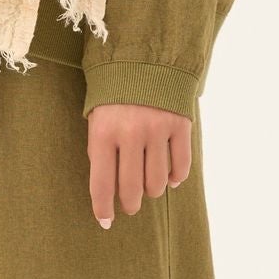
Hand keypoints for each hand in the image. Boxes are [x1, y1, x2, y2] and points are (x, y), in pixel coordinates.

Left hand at [86, 103, 191, 227]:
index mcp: (103, 132)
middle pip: (132, 190)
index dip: (103, 209)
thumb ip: (100, 150)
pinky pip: (181, 167)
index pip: (102, 184)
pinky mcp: (180, 125)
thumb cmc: (113, 93)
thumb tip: (107, 191)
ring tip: (148, 185)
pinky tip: (170, 177)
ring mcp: (157, 129)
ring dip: (152, 190)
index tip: (106, 222)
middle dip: (129, 204)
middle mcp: (131, 133)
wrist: (144, 56)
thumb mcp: (97, 117)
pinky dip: (176, 177)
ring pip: (157, 183)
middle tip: (130, 204)